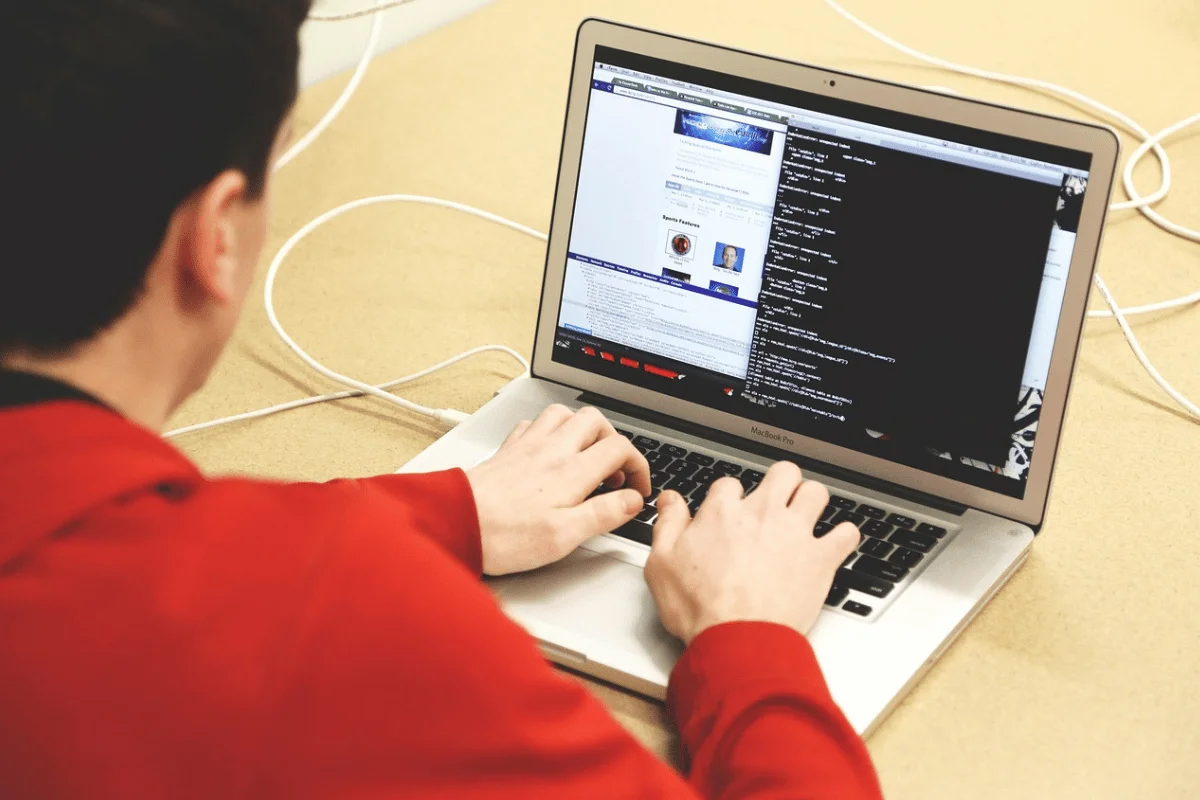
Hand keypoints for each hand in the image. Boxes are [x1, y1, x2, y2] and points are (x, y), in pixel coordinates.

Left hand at [467, 405, 650, 575]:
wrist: (454, 521)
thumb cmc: (504, 534)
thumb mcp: (565, 536)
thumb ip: (604, 514)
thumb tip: (632, 502)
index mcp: (572, 471)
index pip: (620, 448)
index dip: (639, 465)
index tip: (637, 488)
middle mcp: (551, 450)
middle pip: (595, 421)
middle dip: (613, 440)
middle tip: (614, 470)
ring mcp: (527, 446)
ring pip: (563, 414)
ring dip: (581, 429)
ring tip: (585, 455)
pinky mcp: (507, 451)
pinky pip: (532, 425)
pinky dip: (547, 431)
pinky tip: (547, 450)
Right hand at [644, 462, 859, 643]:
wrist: (737, 640)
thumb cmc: (701, 608)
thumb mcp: (661, 564)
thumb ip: (668, 524)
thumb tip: (670, 500)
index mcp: (723, 513)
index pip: (730, 484)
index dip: (729, 498)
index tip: (728, 513)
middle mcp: (763, 514)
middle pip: (783, 473)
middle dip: (781, 483)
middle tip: (777, 501)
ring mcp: (795, 533)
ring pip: (816, 492)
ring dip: (812, 501)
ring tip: (806, 516)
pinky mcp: (821, 559)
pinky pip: (846, 533)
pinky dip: (843, 536)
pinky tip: (835, 543)